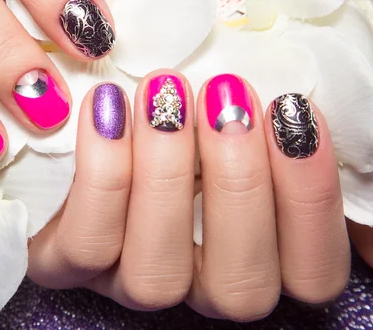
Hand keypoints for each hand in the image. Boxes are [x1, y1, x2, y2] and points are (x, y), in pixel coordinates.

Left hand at [28, 71, 350, 321]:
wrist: (100, 110)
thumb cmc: (184, 114)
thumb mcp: (238, 122)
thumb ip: (279, 138)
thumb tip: (307, 126)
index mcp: (257, 258)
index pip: (311, 271)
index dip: (310, 197)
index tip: (291, 109)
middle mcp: (199, 284)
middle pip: (239, 286)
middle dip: (238, 183)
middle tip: (224, 97)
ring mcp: (131, 279)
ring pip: (156, 276)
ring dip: (166, 177)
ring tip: (165, 94)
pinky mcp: (68, 263)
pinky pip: (85, 246)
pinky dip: (100, 173)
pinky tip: (108, 104)